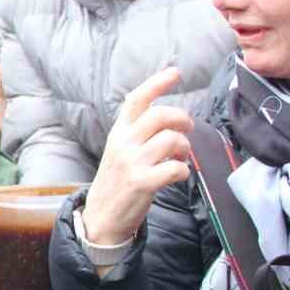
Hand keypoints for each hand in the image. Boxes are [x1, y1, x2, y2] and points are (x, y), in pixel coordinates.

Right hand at [81, 67, 193, 246]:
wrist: (101, 217)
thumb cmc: (117, 182)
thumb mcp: (119, 150)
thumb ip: (137, 131)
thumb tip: (168, 117)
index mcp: (118, 132)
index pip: (136, 100)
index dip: (157, 83)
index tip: (174, 72)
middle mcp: (123, 143)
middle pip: (160, 115)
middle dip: (183, 119)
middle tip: (188, 129)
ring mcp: (131, 163)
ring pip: (172, 140)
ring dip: (185, 147)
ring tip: (181, 156)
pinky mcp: (141, 182)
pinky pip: (175, 168)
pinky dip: (183, 170)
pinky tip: (177, 175)